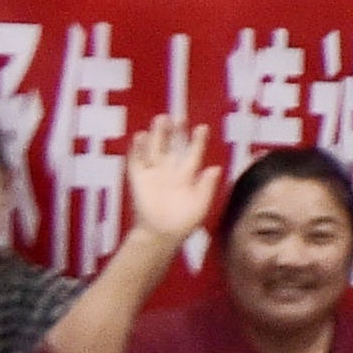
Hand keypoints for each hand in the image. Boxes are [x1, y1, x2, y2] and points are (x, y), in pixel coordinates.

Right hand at [123, 114, 221, 245]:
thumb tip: (215, 168)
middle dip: (174, 132)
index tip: (202, 127)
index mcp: (187, 175)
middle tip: (178, 117)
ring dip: (157, 135)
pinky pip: (136, 161)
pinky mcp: (138, 180)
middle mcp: (170, 171)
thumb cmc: (183, 222)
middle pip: (172, 146)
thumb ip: (207, 186)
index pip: (193, 153)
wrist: (161, 235)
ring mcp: (153, 174)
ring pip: (154, 149)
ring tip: (160, 119)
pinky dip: (137, 149)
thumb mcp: (201, 204)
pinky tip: (140, 136)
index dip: (197, 140)